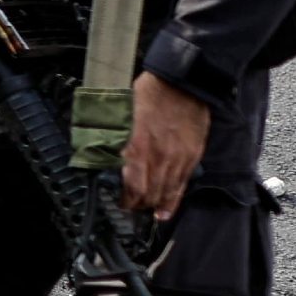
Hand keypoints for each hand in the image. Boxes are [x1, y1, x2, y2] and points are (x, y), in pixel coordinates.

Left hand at [120, 73, 209, 218]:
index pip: (131, 187)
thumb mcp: (121, 115)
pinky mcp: (192, 157)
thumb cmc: (148, 94)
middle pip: (148, 194)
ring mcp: (177, 159)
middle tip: (129, 206)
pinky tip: (165, 211)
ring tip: (146, 211)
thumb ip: (116, 140)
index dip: (124, 200)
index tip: (118, 203)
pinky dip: (173, 201)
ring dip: (154, 205)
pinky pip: (181, 185)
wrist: (182, 83)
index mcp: (137, 147)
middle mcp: (158, 158)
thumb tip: (104, 157)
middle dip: (137, 204)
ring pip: (165, 193)